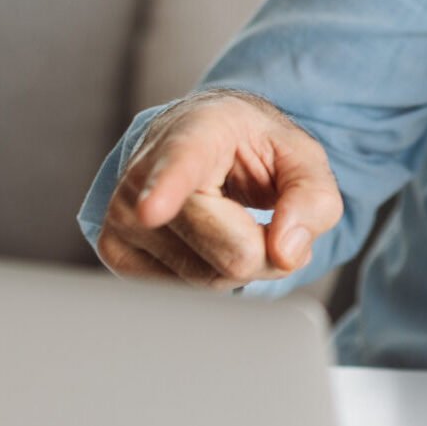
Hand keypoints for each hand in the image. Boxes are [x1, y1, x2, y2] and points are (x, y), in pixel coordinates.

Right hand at [96, 90, 343, 287]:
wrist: (197, 140)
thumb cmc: (249, 147)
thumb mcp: (301, 156)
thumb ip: (313, 197)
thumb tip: (286, 252)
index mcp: (194, 133)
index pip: (180, 166)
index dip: (166, 190)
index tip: (151, 210)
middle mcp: (143, 174)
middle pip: (229, 252)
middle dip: (266, 248)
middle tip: (265, 217)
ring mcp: (122, 218)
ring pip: (208, 279)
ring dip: (238, 263)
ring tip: (229, 220)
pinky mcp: (113, 253)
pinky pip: (186, 291)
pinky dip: (210, 274)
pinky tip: (203, 239)